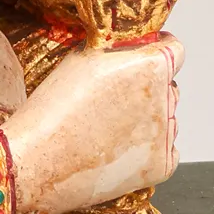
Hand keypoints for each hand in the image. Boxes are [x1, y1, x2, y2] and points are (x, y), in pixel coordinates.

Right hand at [8, 34, 182, 213]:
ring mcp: (166, 134)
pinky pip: (165, 150)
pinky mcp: (163, 165)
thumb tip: (133, 48)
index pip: (176, 50)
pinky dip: (148, 149)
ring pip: (165, 119)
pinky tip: (117, 149)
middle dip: (147, 88)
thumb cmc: (52, 107)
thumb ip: (117, 52)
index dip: (159, 48)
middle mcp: (166, 97)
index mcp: (150, 66)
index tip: (148, 54)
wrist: (38, 159)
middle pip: (167, 87)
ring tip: (106, 128)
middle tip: (112, 99)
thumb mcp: (82, 60)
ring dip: (146, 120)